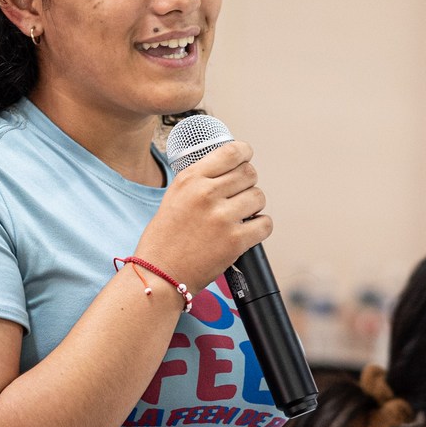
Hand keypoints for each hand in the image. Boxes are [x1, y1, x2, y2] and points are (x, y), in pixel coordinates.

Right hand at [135, 140, 272, 293]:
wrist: (159, 274)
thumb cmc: (165, 238)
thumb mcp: (175, 196)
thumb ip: (201, 180)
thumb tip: (231, 167)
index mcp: (191, 179)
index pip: (231, 152)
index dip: (244, 154)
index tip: (246, 158)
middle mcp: (206, 194)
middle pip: (249, 173)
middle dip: (248, 184)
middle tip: (239, 197)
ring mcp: (222, 217)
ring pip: (259, 197)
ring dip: (253, 206)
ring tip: (239, 216)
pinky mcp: (235, 240)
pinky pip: (265, 224)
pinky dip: (260, 227)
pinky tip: (248, 231)